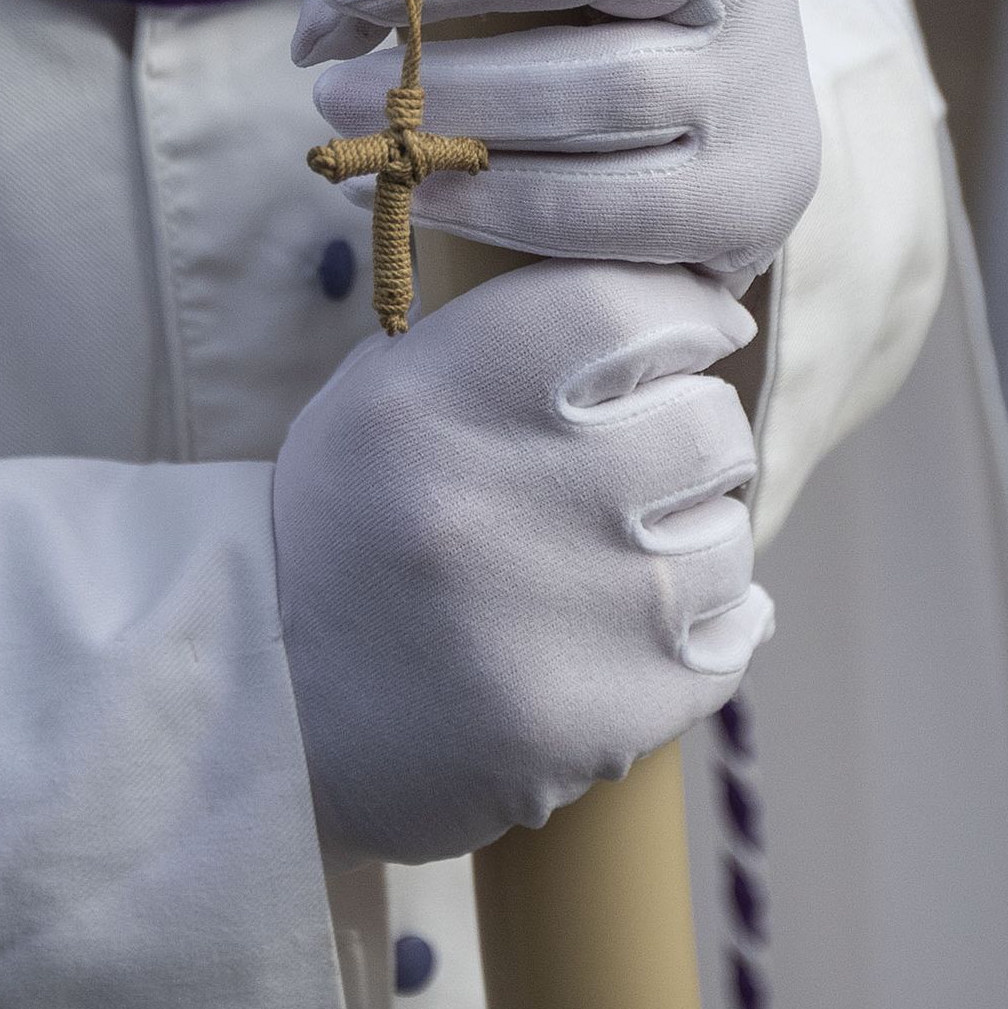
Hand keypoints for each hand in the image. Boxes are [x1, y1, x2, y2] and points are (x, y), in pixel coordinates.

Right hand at [273, 260, 771, 866]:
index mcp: (433, 398)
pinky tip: (631, 629)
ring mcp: (560, 614)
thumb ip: (508, 335)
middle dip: (689, 440)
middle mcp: (496, 496)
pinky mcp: (602, 714)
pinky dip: (704, 631)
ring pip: (727, 537)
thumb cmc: (353, 530)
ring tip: (610, 566)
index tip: (696, 335)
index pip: (622, 304)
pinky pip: (732, 640)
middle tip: (638, 469)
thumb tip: (680, 293)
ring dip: (692, 543)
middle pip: (706, 424)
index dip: (682, 315)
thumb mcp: (384, 399)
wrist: (276, 715)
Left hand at [294, 0, 820, 289]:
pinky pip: (594, 208)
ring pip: (606, 87)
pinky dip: (476, 195)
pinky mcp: (733, 209)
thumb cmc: (581, 18)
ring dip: (451, 92)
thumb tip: (314, 25)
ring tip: (330, 99)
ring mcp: (752, 95)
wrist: (715, 156)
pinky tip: (387, 183)